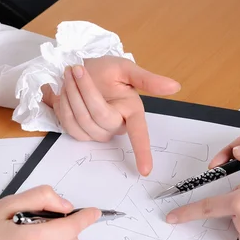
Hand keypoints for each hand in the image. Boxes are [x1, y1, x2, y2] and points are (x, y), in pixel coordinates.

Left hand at [42, 56, 180, 175]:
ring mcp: (97, 131)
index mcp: (132, 111)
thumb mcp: (125, 69)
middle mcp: (116, 125)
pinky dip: (64, 104)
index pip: (139, 134)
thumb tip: (175, 86)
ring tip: (70, 74)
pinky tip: (65, 92)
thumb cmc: (104, 70)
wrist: (78, 70)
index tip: (146, 170)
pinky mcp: (80, 133)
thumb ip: (148, 80)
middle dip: (85, 91)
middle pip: (100, 117)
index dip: (143, 152)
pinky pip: (70, 124)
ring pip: (82, 121)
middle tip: (76, 68)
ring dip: (72, 94)